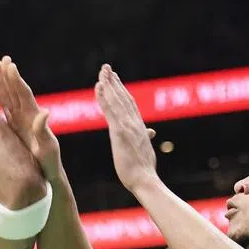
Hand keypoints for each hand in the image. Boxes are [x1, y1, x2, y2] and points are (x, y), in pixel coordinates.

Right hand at [0, 56, 60, 177]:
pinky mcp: (15, 126)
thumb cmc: (49, 162)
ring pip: (11, 96)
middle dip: (10, 76)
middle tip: (3, 59)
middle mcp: (28, 115)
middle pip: (17, 91)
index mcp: (34, 118)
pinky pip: (7, 107)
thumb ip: (43, 130)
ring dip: (4, 81)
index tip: (10, 66)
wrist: (47, 172)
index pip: (24, 95)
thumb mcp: (48, 147)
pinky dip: (1, 95)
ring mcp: (21, 119)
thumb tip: (44, 112)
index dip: (17, 81)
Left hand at [95, 64, 159, 192]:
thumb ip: (145, 138)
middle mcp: (134, 122)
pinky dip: (104, 97)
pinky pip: (110, 110)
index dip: (121, 90)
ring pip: (116, 100)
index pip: (129, 104)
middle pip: (123, 97)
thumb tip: (150, 132)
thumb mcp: (145, 150)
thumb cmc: (144, 170)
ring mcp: (127, 126)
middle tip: (106, 68)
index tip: (115, 79)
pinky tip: (98, 87)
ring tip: (102, 71)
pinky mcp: (119, 132)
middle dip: (114, 82)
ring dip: (108, 84)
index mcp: (139, 127)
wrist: (145, 179)